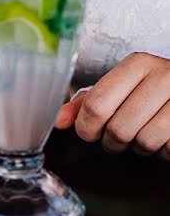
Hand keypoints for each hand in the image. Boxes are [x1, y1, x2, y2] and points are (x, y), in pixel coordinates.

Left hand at [55, 53, 169, 157]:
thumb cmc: (150, 93)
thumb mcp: (117, 90)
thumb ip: (85, 103)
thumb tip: (56, 119)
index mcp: (138, 63)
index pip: (96, 105)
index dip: (87, 128)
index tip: (89, 130)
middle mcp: (164, 75)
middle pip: (118, 128)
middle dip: (111, 142)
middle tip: (116, 137)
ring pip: (144, 142)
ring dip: (138, 148)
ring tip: (143, 134)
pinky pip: (167, 149)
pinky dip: (162, 152)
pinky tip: (163, 138)